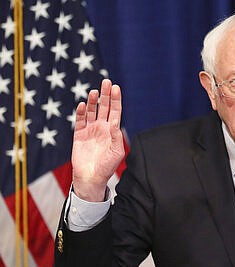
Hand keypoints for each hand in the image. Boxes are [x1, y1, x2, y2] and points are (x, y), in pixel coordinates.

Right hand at [71, 79, 124, 201]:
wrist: (91, 177)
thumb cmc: (107, 166)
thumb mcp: (117, 152)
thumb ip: (116, 136)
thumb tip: (115, 121)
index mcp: (113, 131)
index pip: (115, 111)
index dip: (116, 99)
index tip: (116, 88)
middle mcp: (102, 128)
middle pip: (104, 107)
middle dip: (106, 95)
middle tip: (106, 81)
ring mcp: (90, 130)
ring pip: (92, 111)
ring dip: (94, 101)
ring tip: (95, 91)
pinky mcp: (79, 135)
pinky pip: (80, 120)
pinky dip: (82, 112)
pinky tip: (84, 104)